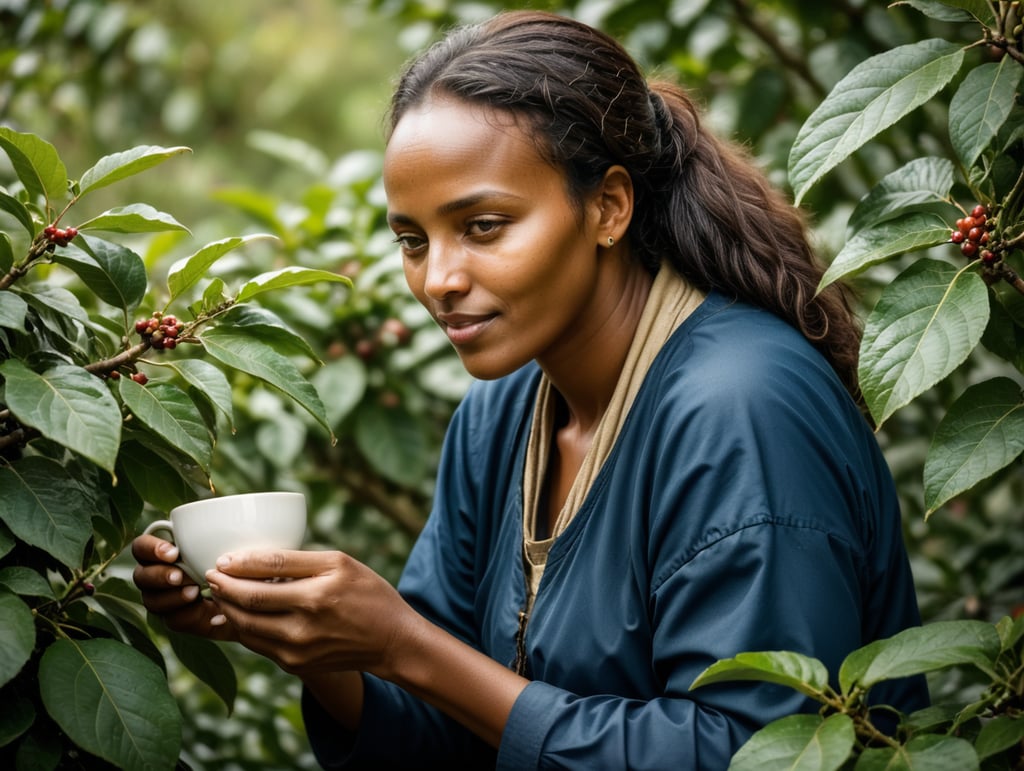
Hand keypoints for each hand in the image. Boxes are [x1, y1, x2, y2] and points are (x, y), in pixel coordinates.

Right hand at [131, 534, 236, 641]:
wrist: (246, 591)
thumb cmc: (232, 558)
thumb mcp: (227, 543)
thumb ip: (215, 535)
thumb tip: (219, 520)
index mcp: (162, 552)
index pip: (141, 547)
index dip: (150, 549)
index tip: (174, 552)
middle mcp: (156, 575)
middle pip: (141, 576)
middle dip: (159, 576)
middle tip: (179, 576)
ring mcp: (162, 598)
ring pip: (152, 601)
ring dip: (172, 597)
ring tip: (194, 593)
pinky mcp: (176, 618)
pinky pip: (172, 621)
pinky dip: (187, 615)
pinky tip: (205, 609)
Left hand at [204, 550, 421, 678]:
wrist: (392, 641)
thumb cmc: (367, 593)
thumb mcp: (339, 563)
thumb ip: (293, 559)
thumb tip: (245, 558)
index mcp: (316, 596)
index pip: (263, 578)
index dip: (235, 567)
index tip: (220, 560)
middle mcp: (303, 627)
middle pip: (247, 605)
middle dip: (223, 588)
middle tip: (212, 575)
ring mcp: (297, 651)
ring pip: (246, 628)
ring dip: (228, 609)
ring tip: (223, 592)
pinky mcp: (294, 666)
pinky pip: (258, 644)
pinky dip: (245, 627)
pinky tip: (244, 612)